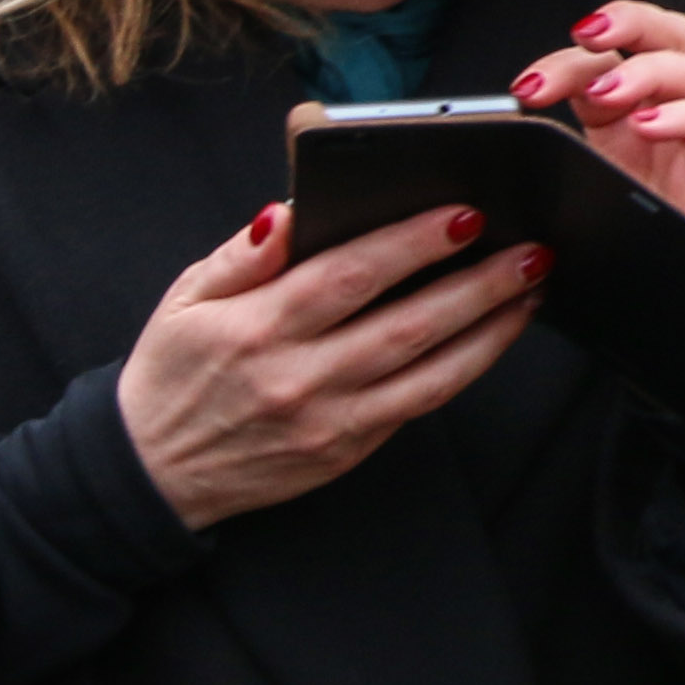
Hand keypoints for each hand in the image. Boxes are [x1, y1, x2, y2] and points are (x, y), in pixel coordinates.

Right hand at [118, 199, 551, 527]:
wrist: (149, 473)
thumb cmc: (173, 372)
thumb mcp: (186, 300)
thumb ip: (243, 254)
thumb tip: (288, 211)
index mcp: (255, 331)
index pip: (347, 278)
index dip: (410, 244)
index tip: (465, 214)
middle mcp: (297, 379)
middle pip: (404, 325)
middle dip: (478, 284)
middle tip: (532, 248)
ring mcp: (327, 422)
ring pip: (428, 372)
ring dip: (491, 327)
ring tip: (534, 285)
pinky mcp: (346, 451)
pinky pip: (420, 404)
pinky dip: (467, 367)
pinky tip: (498, 332)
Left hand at [512, 3, 684, 405]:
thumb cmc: (626, 270)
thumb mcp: (568, 214)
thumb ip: (536, 183)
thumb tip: (464, 177)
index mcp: (623, 123)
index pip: (606, 59)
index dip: (566, 58)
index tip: (522, 87)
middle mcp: (668, 122)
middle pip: (669, 35)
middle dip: (630, 20)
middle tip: (586, 32)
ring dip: (651, 69)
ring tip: (609, 90)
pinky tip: (648, 126)